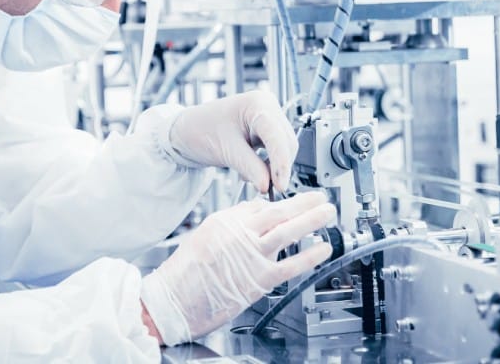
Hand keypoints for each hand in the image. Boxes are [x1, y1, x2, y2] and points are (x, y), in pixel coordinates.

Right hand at [139, 192, 334, 344]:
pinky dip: (310, 255)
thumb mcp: (204, 236)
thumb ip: (230, 225)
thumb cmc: (184, 274)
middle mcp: (240, 234)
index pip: (260, 205)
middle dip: (304, 203)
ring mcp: (251, 256)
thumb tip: (252, 214)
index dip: (282, 202)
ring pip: (288, 231)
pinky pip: (291, 265)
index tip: (297, 201)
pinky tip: (323, 248)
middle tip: (321, 197)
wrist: (172, 301)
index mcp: (226, 221)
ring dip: (311, 220)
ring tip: (327, 213)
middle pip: (279, 212)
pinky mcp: (258, 279)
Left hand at [169, 90, 296, 191]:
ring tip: (256, 179)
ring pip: (284, 147)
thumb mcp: (226, 151)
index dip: (281, 163)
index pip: (277, 136)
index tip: (281, 186)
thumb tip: (269, 185)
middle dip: (279, 167)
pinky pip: (276, 149)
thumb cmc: (200, 131)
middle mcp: (267, 106)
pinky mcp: (266, 128)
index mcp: (258, 104)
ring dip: (274, 167)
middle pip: (286, 142)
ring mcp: (268, 116)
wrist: (187, 131)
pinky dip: (269, 164)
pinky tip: (254, 171)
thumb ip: (250, 168)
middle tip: (268, 189)